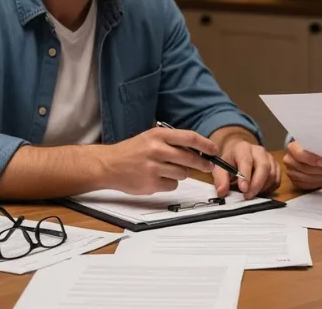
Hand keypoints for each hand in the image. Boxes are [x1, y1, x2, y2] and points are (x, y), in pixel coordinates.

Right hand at [102, 126, 216, 194]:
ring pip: (183, 173)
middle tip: (207, 166)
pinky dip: (170, 183)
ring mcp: (153, 168)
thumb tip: (198, 149)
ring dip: (181, 173)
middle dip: (202, 163)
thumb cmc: (132, 151)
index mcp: (158, 135)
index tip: (214, 150)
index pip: (190, 138)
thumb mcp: (151, 138)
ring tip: (168, 169)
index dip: (205, 145)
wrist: (108, 165)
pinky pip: (172, 185)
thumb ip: (172, 141)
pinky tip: (158, 178)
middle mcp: (156, 150)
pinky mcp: (151, 184)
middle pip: (190, 158)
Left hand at [213, 138, 280, 199]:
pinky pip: (277, 179)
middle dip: (257, 184)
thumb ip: (220, 180)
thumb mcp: (220, 168)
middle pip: (264, 166)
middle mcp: (258, 151)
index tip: (243, 189)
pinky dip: (270, 188)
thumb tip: (222, 192)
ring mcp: (269, 157)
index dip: (246, 176)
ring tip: (252, 193)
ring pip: (272, 174)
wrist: (239, 153)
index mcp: (243, 148)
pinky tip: (260, 191)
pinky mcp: (275, 165)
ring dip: (263, 187)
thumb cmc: (230, 161)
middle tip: (248, 196)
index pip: (246, 161)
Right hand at [284, 140, 321, 190]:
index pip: (300, 154)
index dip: (312, 159)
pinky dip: (318, 183)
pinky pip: (306, 185)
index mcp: (292, 148)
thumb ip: (320, 147)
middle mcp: (288, 160)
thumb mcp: (315, 143)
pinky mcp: (294, 181)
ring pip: (306, 178)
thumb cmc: (312, 147)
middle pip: (305, 168)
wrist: (305, 153)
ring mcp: (290, 172)